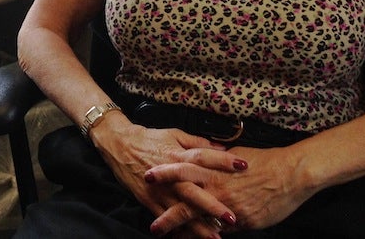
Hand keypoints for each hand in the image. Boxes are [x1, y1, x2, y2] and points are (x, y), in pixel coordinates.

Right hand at [90, 116, 245, 236]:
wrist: (120, 146)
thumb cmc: (150, 138)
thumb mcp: (174, 134)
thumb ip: (198, 142)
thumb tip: (222, 146)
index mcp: (179, 155)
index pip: (205, 156)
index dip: (224, 160)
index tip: (244, 166)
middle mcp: (171, 174)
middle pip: (194, 191)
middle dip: (213, 205)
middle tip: (232, 217)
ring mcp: (160, 190)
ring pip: (181, 210)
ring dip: (199, 225)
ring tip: (216, 237)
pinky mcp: (150, 200)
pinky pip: (166, 218)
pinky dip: (178, 230)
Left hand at [143, 145, 313, 231]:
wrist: (291, 174)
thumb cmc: (265, 161)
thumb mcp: (235, 154)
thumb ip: (215, 159)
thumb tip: (203, 155)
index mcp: (214, 169)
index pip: (183, 170)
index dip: (165, 174)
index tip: (147, 178)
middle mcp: (219, 189)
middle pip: (188, 204)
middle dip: (169, 218)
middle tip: (154, 228)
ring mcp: (230, 208)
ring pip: (204, 224)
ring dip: (187, 234)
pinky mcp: (244, 222)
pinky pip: (222, 232)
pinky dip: (210, 236)